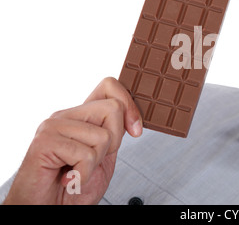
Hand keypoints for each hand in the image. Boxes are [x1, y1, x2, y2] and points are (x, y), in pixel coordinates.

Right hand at [3, 77, 142, 204]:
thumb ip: (115, 133)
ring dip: (95, 163)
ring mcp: (54, 126)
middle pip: (113, 108)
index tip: (135, 130)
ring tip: (76, 171)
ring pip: (103, 135)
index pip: (110, 86)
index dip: (130, 104)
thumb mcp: (104, 156)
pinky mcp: (45, 141)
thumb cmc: (72, 188)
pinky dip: (82, 175)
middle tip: (92, 160)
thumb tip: (132, 115)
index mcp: (82, 117)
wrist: (47, 210)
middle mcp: (67, 116)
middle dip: (113, 142)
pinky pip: (85, 154)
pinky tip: (68, 179)